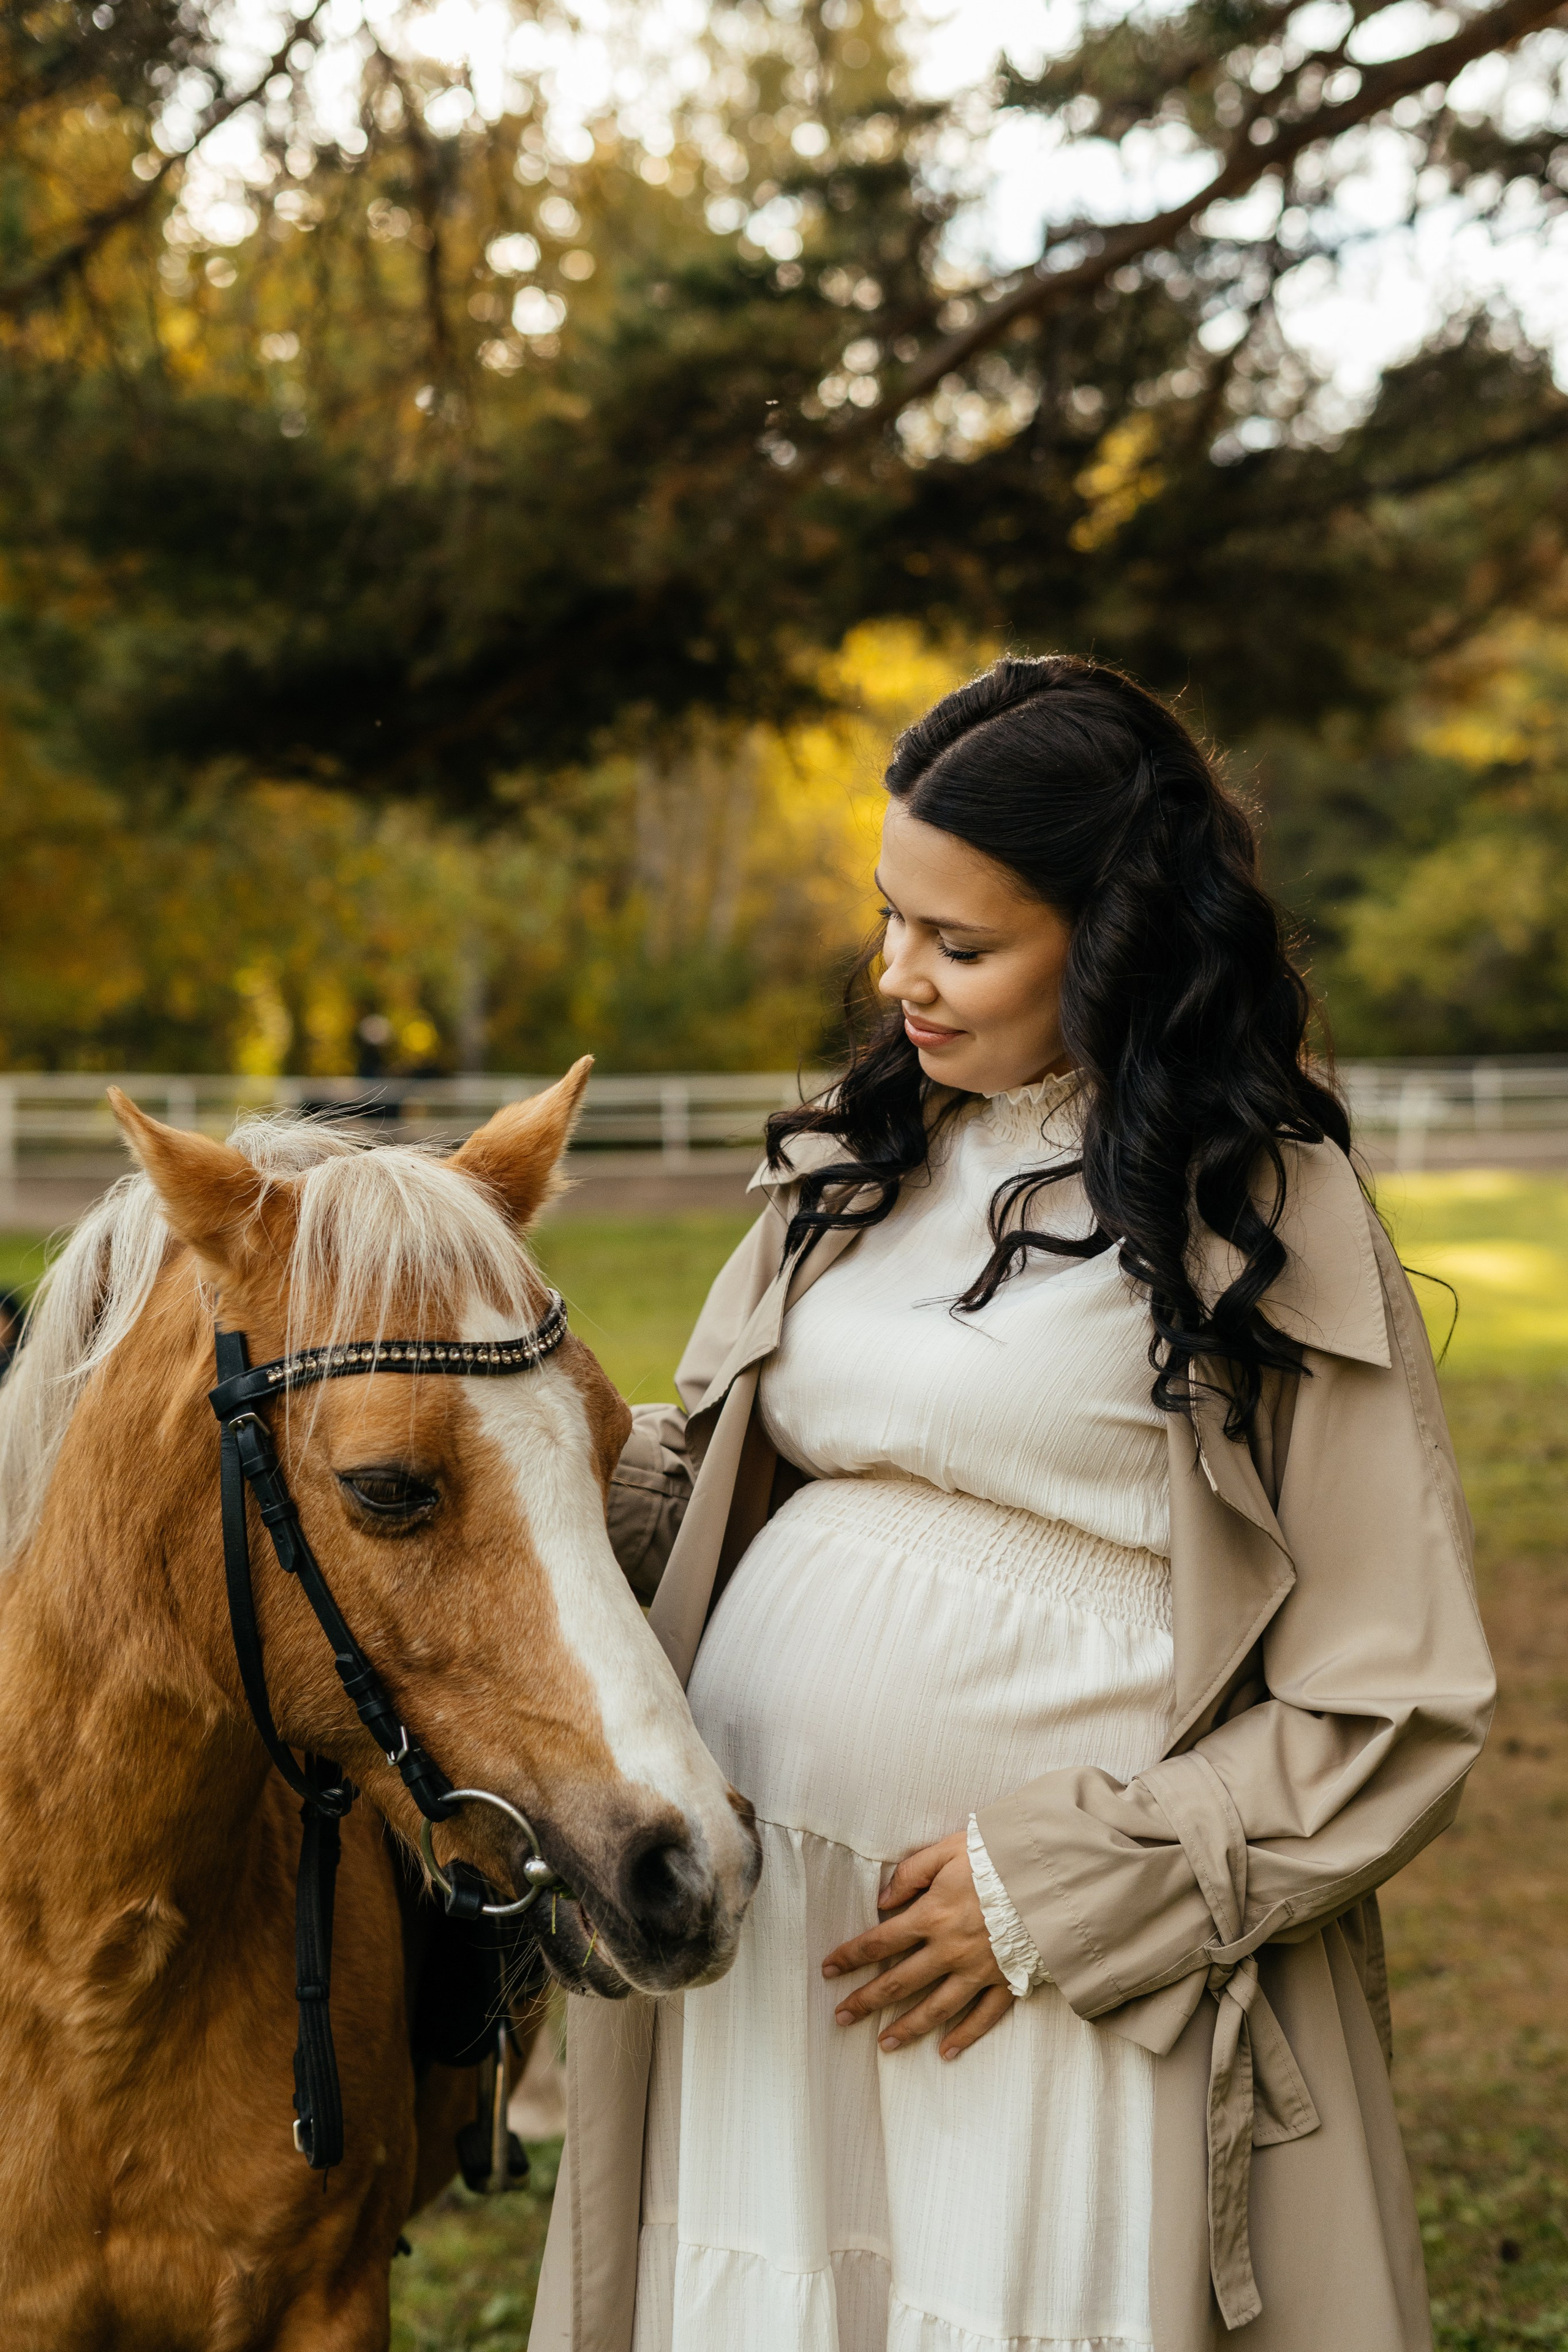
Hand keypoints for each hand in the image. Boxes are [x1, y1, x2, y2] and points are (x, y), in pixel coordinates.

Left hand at [820, 1831, 1013, 2060]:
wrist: (1053, 1874)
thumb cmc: (999, 1855)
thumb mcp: (948, 1849)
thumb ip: (912, 1872)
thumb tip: (883, 1899)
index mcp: (932, 1915)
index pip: (880, 1941)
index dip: (851, 1956)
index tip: (828, 1969)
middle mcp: (950, 1949)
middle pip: (899, 1982)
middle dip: (866, 2001)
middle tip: (841, 2018)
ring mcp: (979, 1971)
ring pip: (935, 2008)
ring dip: (907, 2028)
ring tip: (884, 2044)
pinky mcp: (1007, 1981)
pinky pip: (983, 2017)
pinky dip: (964, 2036)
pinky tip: (945, 2052)